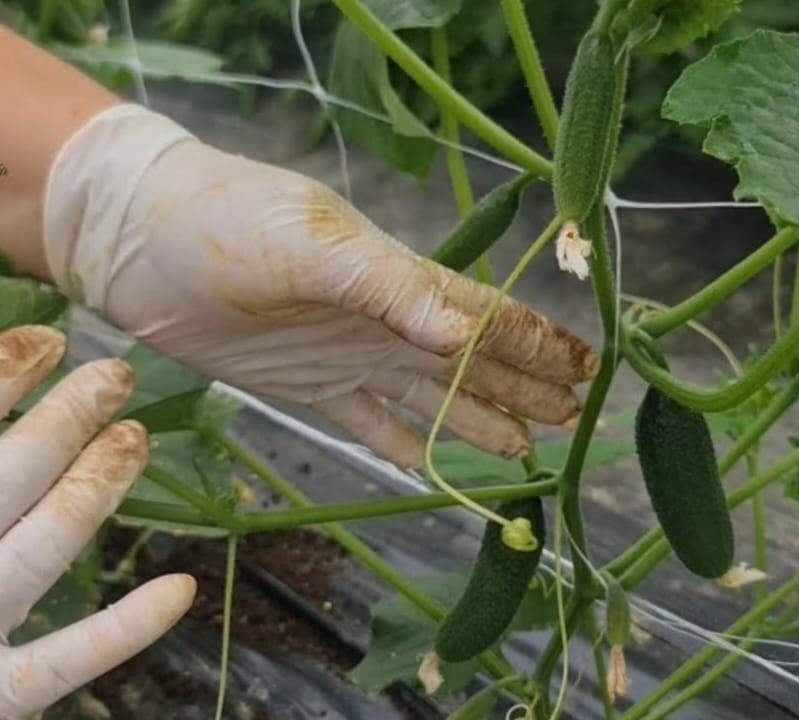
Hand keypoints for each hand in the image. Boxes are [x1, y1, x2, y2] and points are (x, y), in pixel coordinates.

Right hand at [0, 326, 195, 718]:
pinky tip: (180, 590)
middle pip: (8, 477)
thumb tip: (5, 365)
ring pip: (43, 548)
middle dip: (65, 418)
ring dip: (96, 487)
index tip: (46, 341)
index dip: (1, 375)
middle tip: (114, 377)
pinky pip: (64, 662)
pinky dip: (124, 629)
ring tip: (135, 437)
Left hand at [42, 105, 599, 466]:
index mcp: (404, 283)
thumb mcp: (315, 249)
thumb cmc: (230, 223)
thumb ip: (393, 291)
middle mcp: (392, 324)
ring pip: (437, 400)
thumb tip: (468, 334)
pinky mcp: (312, 388)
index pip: (492, 319)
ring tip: (530, 449)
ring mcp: (354, 358)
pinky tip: (437, 469)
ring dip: (483, 422)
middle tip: (578, 417)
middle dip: (529, 388)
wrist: (140, 242)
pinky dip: (409, 448)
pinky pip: (374, 426)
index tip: (592, 368)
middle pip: (478, 364)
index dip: (543, 344)